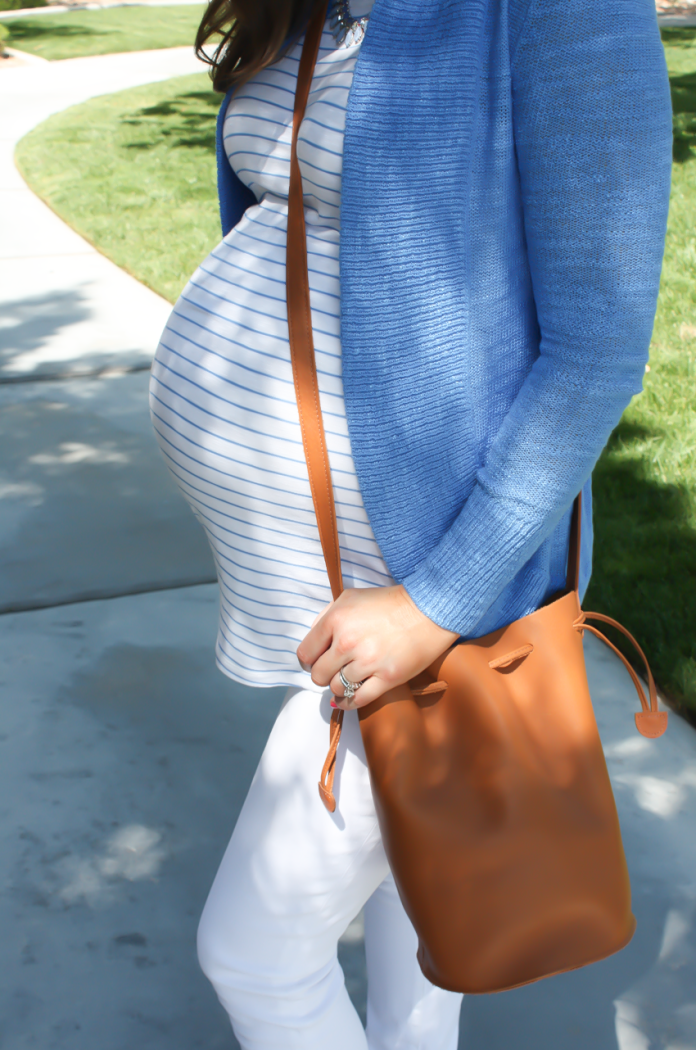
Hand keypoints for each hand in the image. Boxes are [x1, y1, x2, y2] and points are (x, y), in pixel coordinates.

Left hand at [296, 585, 458, 709]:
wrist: (427, 610)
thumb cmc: (388, 603)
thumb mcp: (350, 597)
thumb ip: (326, 616)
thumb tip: (313, 638)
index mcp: (336, 620)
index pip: (306, 654)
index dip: (308, 661)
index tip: (314, 662)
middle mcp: (347, 642)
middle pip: (318, 675)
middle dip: (323, 675)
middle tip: (332, 670)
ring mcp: (367, 662)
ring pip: (337, 689)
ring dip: (339, 686)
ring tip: (347, 678)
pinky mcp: (387, 678)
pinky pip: (357, 700)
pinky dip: (348, 703)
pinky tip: (347, 699)